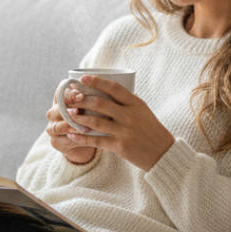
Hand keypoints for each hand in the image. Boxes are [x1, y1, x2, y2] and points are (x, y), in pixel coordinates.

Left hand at [52, 75, 174, 172]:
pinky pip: (97, 140)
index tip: (82, 78)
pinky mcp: (120, 146)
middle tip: (69, 98)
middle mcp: (130, 115)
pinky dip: (82, 137)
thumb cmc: (150, 130)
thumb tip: (109, 91)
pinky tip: (71, 134)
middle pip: (100, 103)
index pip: (114, 88)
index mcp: (135, 103)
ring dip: (78, 117)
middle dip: (81, 99)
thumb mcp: (143, 111)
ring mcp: (125, 131)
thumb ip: (127, 102)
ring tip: (67, 114)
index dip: (96, 81)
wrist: (163, 153)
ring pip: (95, 121)